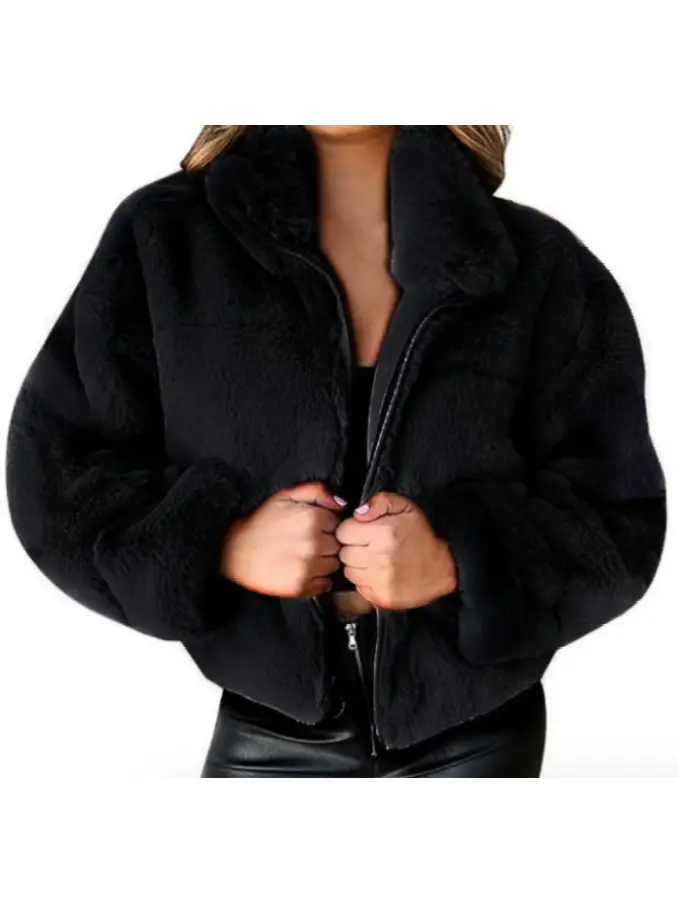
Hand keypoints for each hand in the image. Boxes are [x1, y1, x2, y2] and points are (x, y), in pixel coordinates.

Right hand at [221, 482, 345, 597]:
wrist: (234, 551)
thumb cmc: (261, 522)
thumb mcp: (286, 496)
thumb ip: (317, 491)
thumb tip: (341, 504)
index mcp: (313, 518)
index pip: (338, 525)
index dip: (326, 527)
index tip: (314, 530)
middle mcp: (313, 542)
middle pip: (338, 546)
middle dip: (326, 544)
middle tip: (307, 544)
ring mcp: (308, 566)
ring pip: (333, 565)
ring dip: (323, 562)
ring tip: (303, 558)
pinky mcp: (301, 586)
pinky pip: (325, 585)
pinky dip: (318, 581)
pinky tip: (303, 571)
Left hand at [335, 492, 457, 609]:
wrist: (445, 568)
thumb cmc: (423, 535)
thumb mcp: (406, 507)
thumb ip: (379, 502)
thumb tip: (356, 513)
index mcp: (383, 533)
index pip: (343, 532)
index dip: (350, 530)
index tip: (361, 532)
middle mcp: (379, 558)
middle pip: (344, 553)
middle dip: (352, 547)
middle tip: (368, 546)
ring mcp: (380, 581)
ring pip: (349, 571)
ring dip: (357, 565)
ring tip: (374, 560)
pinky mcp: (382, 597)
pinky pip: (359, 587)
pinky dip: (365, 581)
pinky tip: (379, 574)